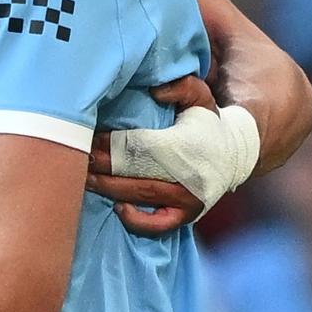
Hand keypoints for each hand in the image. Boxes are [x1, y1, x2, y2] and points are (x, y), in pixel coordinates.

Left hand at [86, 75, 218, 234]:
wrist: (234, 154)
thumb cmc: (207, 122)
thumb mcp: (199, 96)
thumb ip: (179, 87)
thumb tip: (154, 91)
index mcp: (187, 143)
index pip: (140, 145)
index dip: (112, 144)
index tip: (90, 138)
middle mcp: (187, 174)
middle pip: (134, 171)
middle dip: (102, 165)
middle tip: (77, 158)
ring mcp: (187, 198)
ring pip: (139, 195)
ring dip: (108, 187)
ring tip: (84, 178)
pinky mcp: (186, 215)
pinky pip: (158, 225)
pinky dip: (137, 220)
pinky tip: (118, 208)